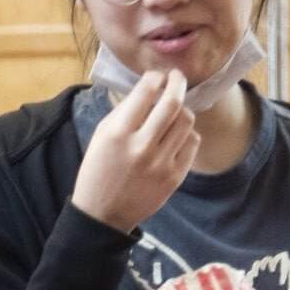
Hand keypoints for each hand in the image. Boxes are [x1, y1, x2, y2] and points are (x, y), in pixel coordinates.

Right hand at [71, 69, 199, 232]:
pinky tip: (176, 135)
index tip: (157, 76)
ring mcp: (161, 162)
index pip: (145, 93)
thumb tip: (149, 90)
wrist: (103, 214)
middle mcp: (141, 146)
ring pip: (186, 120)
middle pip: (172, 103)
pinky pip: (192, 142)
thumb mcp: (100, 138)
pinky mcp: (175, 176)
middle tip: (176, 77)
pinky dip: (186, 133)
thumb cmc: (98, 171)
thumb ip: (124, 113)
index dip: (155, 78)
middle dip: (177, 83)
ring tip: (174, 110)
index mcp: (117, 134)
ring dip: (182, 109)